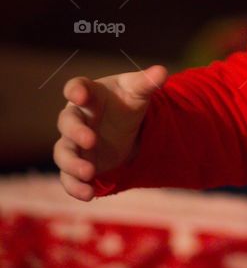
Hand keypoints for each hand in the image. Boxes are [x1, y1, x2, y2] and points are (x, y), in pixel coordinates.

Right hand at [54, 65, 168, 200]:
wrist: (125, 127)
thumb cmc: (125, 102)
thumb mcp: (138, 91)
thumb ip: (147, 82)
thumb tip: (163, 72)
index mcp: (89, 94)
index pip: (76, 87)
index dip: (75, 90)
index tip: (78, 94)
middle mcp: (77, 118)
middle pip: (66, 122)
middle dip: (75, 132)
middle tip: (91, 140)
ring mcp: (74, 142)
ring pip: (63, 152)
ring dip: (72, 163)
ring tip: (89, 173)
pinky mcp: (78, 164)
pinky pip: (68, 177)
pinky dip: (75, 187)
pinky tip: (88, 195)